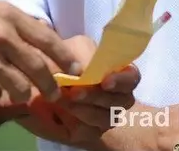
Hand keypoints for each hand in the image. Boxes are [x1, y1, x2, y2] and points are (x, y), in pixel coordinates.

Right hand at [0, 0, 81, 104]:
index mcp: (8, 15)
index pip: (46, 38)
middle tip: (53, 92)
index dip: (64, 56)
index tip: (75, 68)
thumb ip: (12, 25)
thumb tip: (38, 41)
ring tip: (19, 91)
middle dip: (50, 84)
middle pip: (39, 67)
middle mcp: (3, 35)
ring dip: (23, 93)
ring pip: (21, 86)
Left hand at [19, 34, 140, 146]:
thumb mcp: (75, 47)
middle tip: (75, 91)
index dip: (122, 80)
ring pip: (106, 119)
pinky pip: (91, 132)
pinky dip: (76, 122)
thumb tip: (85, 71)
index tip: (105, 82)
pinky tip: (62, 111)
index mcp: (120, 71)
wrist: (45, 75)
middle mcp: (118, 95)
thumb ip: (84, 57)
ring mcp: (107, 114)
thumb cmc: (67, 55)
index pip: (132, 77)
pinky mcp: (92, 130)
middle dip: (96, 96)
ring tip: (63, 99)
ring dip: (84, 109)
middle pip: (120, 102)